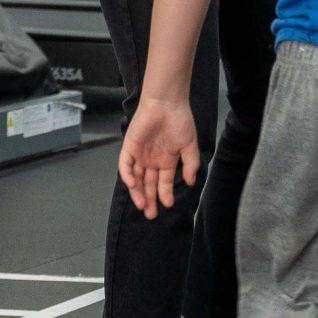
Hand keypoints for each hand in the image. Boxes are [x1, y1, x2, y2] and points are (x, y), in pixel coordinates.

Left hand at [117, 96, 201, 215]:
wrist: (166, 103)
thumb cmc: (179, 121)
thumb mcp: (189, 145)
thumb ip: (191, 164)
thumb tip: (191, 182)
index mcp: (166, 160)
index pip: (163, 182)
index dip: (164, 194)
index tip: (168, 205)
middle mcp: (152, 160)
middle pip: (148, 184)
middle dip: (149, 200)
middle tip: (151, 215)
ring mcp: (139, 154)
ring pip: (136, 178)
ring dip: (138, 192)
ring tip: (142, 205)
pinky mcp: (129, 147)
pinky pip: (126, 165)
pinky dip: (128, 175)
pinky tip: (134, 185)